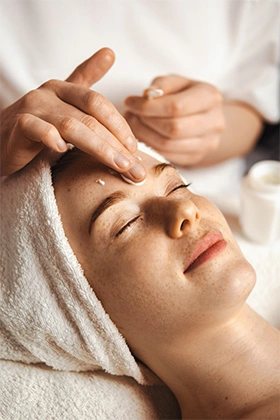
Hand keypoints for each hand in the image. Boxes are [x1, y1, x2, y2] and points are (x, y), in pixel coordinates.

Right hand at [1, 48, 145, 180]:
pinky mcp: (18, 125)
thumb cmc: (38, 126)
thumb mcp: (64, 103)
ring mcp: (33, 108)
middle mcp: (49, 94)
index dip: (120, 126)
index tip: (135, 149)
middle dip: (117, 144)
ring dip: (99, 148)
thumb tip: (110, 52)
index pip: (100, 104)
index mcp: (64, 89)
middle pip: (91, 117)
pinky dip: (51, 138)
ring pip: (71, 126)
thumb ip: (86, 81)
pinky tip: (62, 150)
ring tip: (118, 165)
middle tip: (134, 167)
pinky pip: (37, 129)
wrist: (2, 140)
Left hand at [124, 75, 225, 166]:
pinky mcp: (196, 158)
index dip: (149, 107)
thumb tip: (147, 95)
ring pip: (168, 145)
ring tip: (133, 124)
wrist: (206, 117)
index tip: (130, 102)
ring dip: (144, 135)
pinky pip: (167, 156)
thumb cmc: (186, 95)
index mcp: (211, 97)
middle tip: (130, 114)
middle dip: (146, 122)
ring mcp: (207, 144)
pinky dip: (150, 146)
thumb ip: (162, 85)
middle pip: (173, 128)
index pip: (176, 106)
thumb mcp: (177, 83)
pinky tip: (142, 135)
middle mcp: (214, 122)